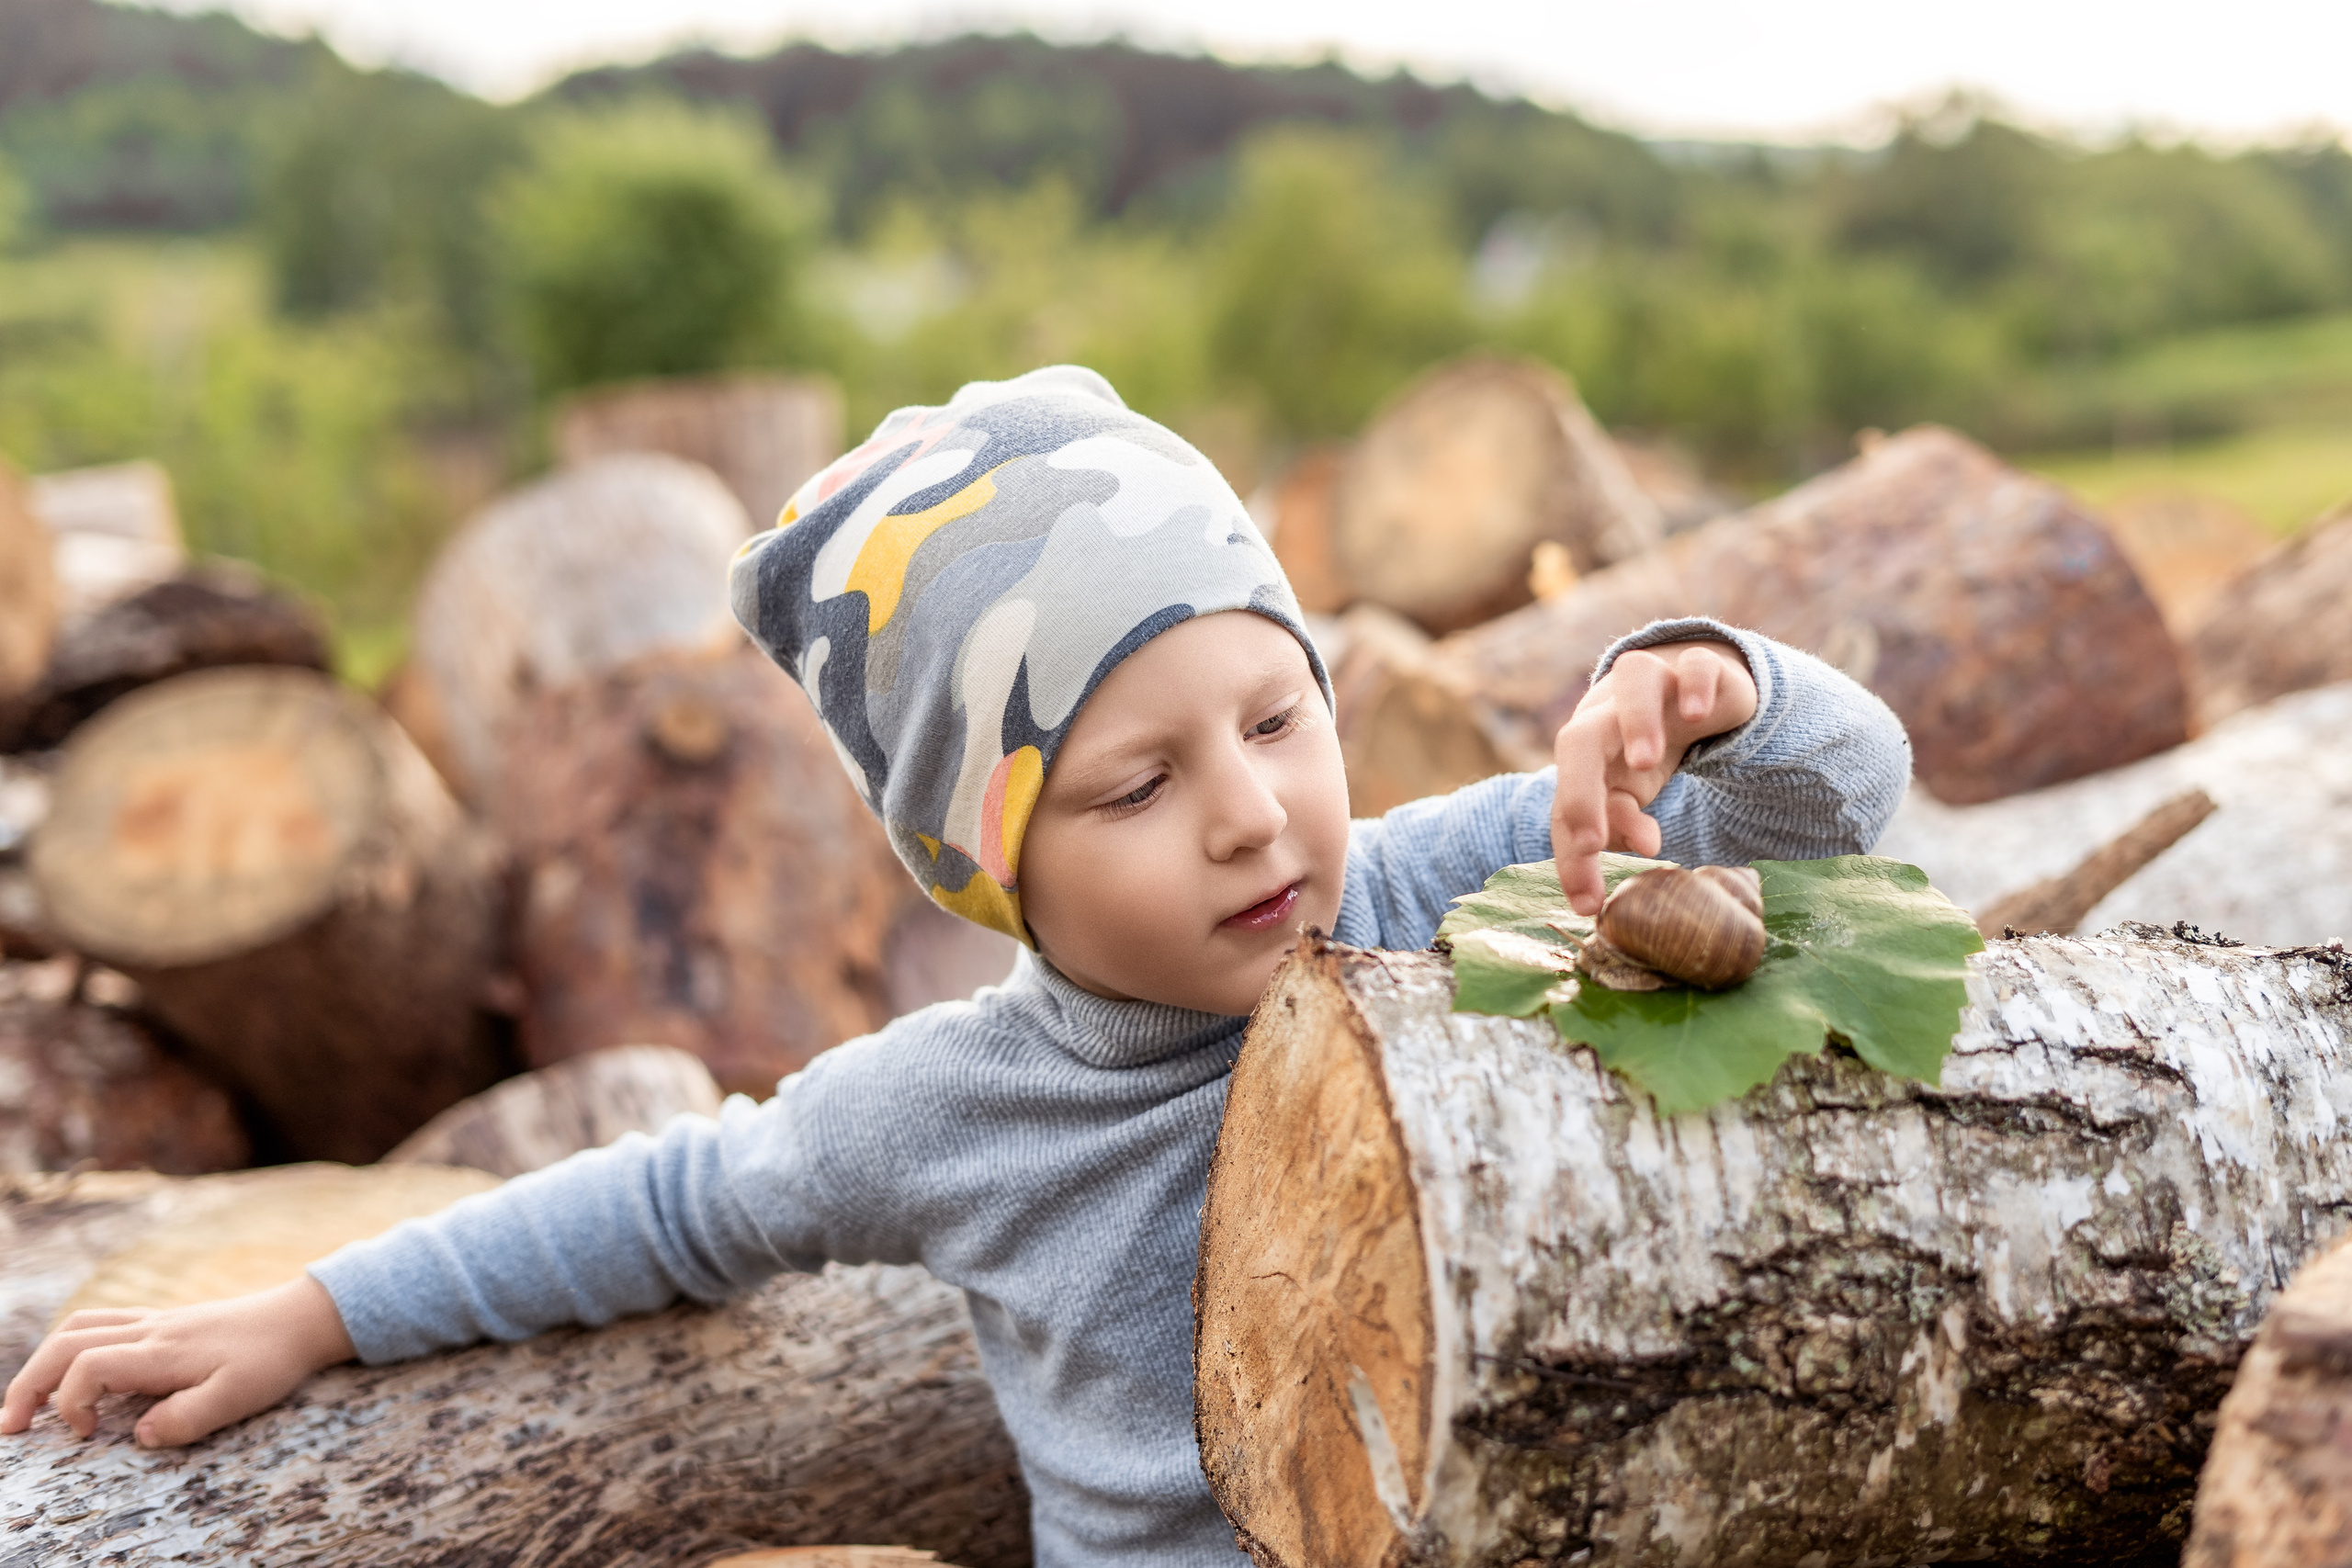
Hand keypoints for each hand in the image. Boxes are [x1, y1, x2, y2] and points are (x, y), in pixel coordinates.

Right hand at [0, 1275, 354, 1447]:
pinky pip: (101, 1324)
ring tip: (29, 1401)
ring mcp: (153, 1321)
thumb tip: (139, 1436)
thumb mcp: (238, 1397)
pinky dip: (72, 1347)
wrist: (300, 1318)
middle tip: (10, 1427)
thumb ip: (187, 1419)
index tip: (88, 1436)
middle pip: (65, 1342)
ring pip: (78, 1327)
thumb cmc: (271, 1359)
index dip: (70, 1404)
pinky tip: (75, 1374)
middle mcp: (149, 1330)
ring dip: (44, 1362)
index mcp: (161, 1351)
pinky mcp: (161, 1322)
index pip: (88, 1367)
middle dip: (27, 1383)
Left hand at [1550, 639, 1758, 915]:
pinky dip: (1695, 684)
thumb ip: (1623, 823)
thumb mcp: (1630, 795)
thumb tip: (1642, 846)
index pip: (1566, 805)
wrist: (1687, 691)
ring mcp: (1653, 686)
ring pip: (1632, 678)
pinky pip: (1694, 665)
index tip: (1588, 902)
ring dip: (1634, 720)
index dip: (1570, 853)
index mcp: (1584, 756)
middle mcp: (1609, 715)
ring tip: (1646, 763)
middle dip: (1579, 792)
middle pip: (1578, 740)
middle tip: (1592, 842)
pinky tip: (1699, 713)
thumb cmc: (1642, 753)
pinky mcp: (1698, 669)